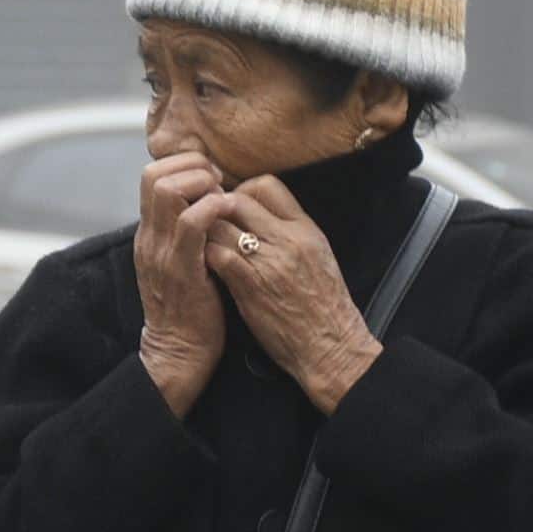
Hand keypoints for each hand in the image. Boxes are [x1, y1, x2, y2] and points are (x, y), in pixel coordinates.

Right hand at [135, 151, 227, 416]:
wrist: (180, 352)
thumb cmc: (191, 305)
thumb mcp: (180, 260)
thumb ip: (185, 231)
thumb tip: (209, 200)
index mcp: (149, 233)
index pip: (151, 174)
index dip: (184, 165)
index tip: (213, 179)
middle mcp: (149, 237)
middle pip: (154, 174)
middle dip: (193, 167)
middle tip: (220, 183)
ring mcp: (161, 252)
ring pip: (168, 191)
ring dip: (203, 183)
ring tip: (224, 197)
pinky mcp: (181, 269)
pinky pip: (190, 224)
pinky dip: (212, 208)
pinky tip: (230, 212)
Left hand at [197, 178, 378, 411]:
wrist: (330, 345)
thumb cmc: (325, 306)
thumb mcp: (319, 256)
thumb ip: (292, 233)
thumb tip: (265, 217)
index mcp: (304, 229)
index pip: (267, 186)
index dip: (243, 190)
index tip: (234, 205)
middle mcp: (286, 239)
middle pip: (238, 200)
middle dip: (218, 208)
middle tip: (209, 222)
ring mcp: (266, 261)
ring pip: (221, 225)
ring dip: (207, 232)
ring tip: (202, 242)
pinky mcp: (249, 285)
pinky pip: (217, 255)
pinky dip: (205, 255)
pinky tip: (204, 264)